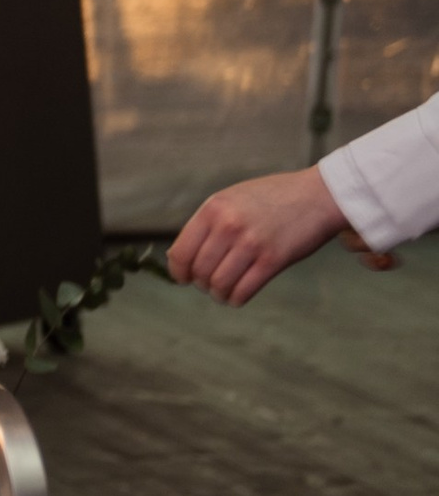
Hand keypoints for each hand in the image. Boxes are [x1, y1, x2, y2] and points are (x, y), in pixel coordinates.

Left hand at [167, 167, 394, 305]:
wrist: (316, 196)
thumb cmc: (272, 198)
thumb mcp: (232, 199)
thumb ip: (208, 223)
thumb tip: (179, 257)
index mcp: (213, 209)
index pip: (181, 252)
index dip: (178, 272)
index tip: (183, 278)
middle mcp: (227, 226)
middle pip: (199, 271)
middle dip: (201, 284)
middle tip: (209, 285)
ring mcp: (251, 243)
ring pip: (219, 284)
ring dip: (218, 294)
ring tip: (223, 293)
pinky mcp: (273, 260)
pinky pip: (243, 290)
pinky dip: (236, 299)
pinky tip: (237, 297)